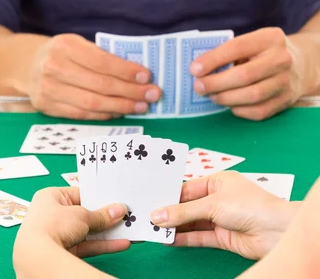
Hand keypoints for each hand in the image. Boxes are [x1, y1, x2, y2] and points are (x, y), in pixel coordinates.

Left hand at [14, 186, 129, 261]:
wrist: (37, 257)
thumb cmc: (53, 225)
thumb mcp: (81, 215)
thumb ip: (101, 215)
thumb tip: (119, 210)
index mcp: (50, 197)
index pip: (78, 193)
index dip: (96, 196)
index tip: (113, 198)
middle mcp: (51, 214)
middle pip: (83, 213)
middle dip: (104, 215)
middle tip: (124, 213)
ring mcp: (57, 234)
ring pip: (87, 231)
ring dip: (107, 231)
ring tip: (127, 228)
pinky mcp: (63, 251)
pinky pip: (86, 245)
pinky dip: (102, 244)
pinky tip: (121, 243)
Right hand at [28, 34, 160, 118]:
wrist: (27, 64)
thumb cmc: (62, 53)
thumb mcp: (78, 44)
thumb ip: (101, 55)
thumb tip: (137, 73)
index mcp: (65, 46)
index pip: (102, 61)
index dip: (126, 71)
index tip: (147, 76)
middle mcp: (54, 67)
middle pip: (100, 85)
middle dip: (130, 91)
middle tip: (152, 94)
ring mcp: (48, 89)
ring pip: (92, 103)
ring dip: (121, 106)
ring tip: (141, 106)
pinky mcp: (47, 107)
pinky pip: (82, 114)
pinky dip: (104, 114)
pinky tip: (120, 111)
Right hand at [150, 171, 299, 260]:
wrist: (276, 231)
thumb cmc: (249, 205)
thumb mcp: (212, 204)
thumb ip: (184, 212)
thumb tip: (157, 215)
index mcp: (217, 181)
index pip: (187, 187)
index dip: (169, 195)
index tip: (150, 199)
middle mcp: (217, 198)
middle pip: (187, 205)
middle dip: (169, 211)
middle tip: (145, 215)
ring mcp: (219, 218)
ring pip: (191, 222)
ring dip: (174, 226)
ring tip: (152, 229)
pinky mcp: (222, 237)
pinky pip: (198, 237)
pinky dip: (184, 238)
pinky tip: (168, 239)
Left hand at [190, 27, 311, 119]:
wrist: (300, 63)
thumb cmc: (263, 52)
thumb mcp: (252, 42)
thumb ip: (230, 52)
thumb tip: (199, 68)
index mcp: (269, 38)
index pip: (237, 47)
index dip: (213, 59)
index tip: (194, 69)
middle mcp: (281, 59)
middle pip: (244, 75)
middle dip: (216, 83)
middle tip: (198, 87)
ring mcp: (286, 81)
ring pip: (252, 95)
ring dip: (226, 98)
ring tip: (212, 96)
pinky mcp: (287, 100)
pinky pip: (259, 111)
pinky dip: (240, 110)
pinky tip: (229, 105)